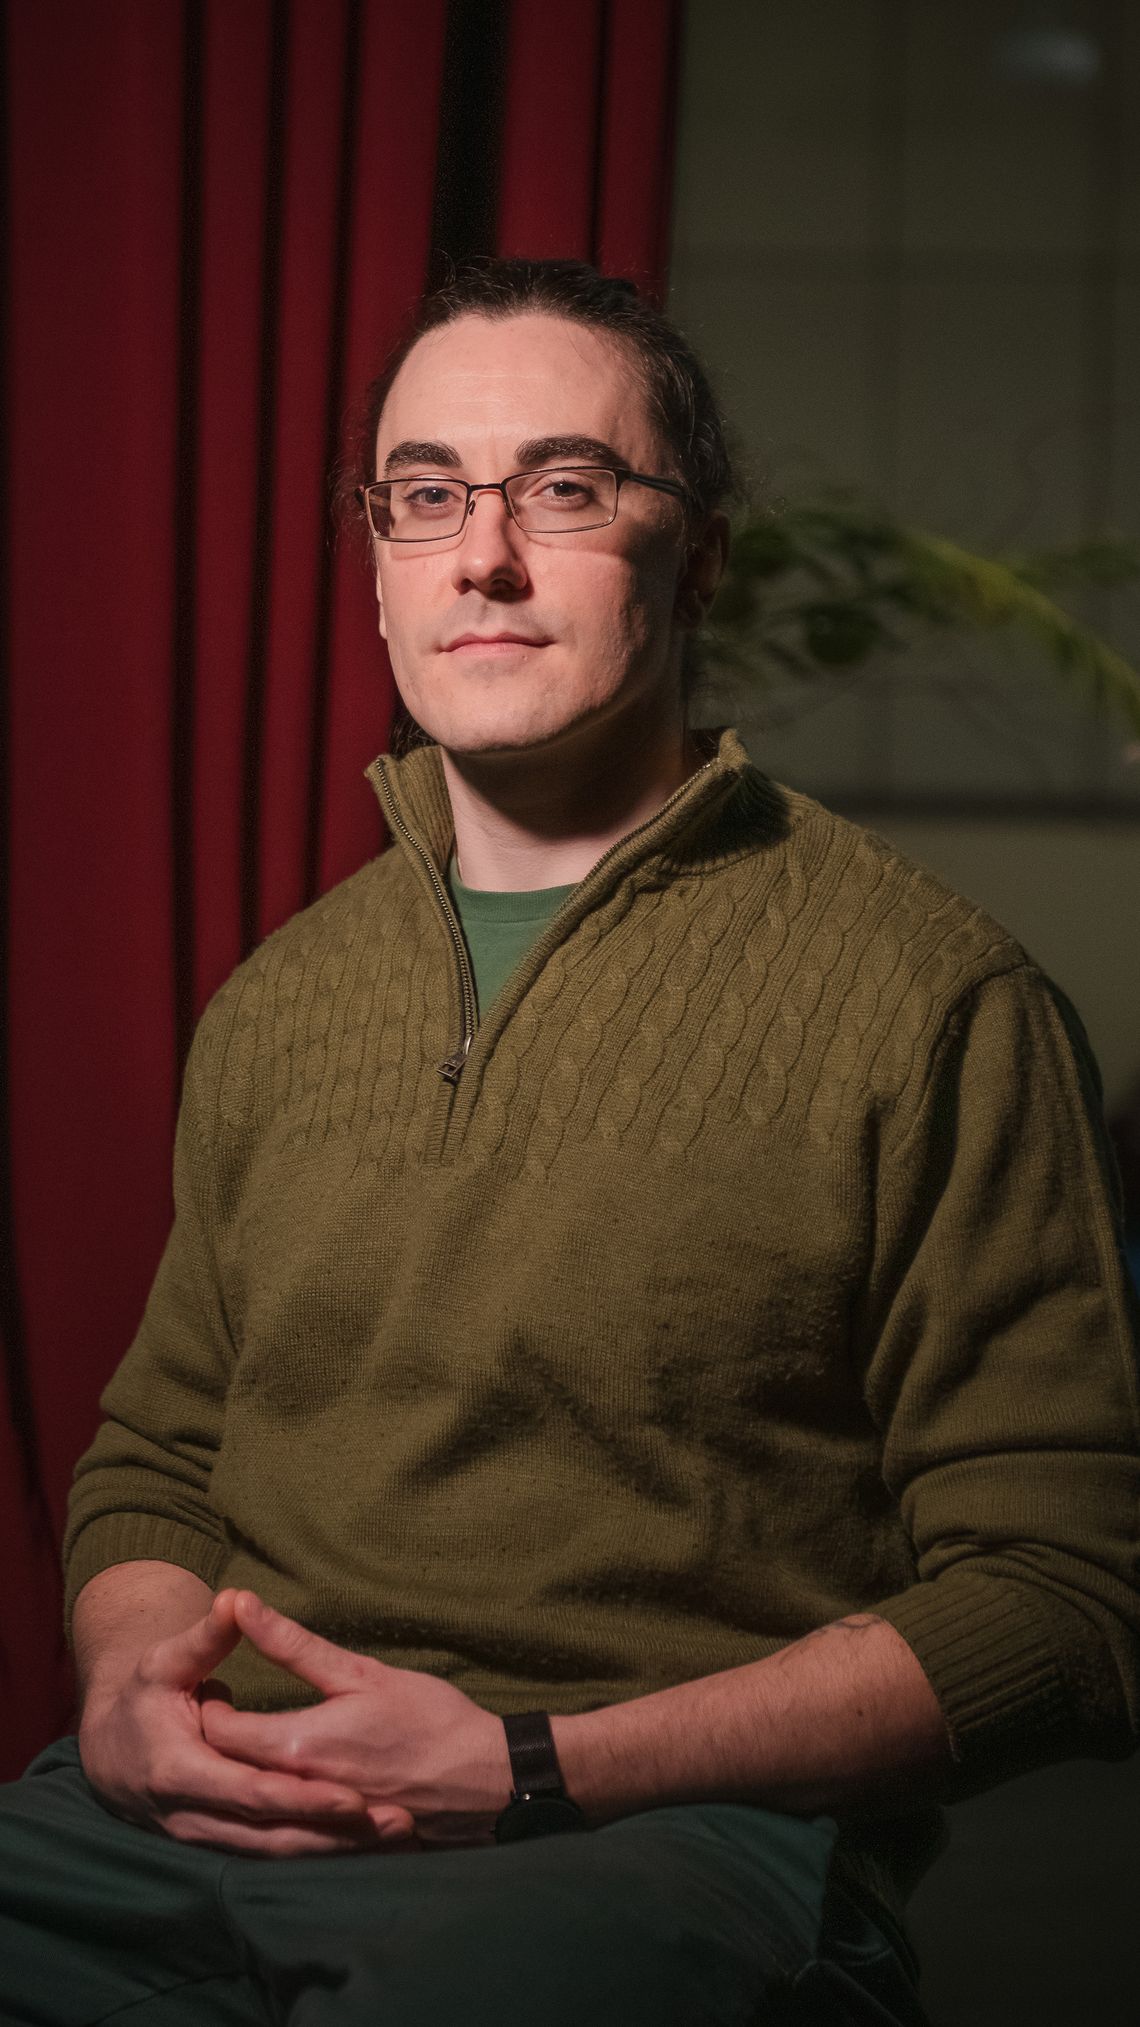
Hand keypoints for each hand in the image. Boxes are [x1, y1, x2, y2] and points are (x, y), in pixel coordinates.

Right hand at [78, 1589, 410, 1854]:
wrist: (108, 1755)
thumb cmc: (142, 1702)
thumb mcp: (166, 1665)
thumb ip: (205, 1638)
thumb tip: (234, 1598)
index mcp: (182, 1774)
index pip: (254, 1795)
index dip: (304, 1798)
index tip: (355, 1796)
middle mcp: (194, 1818)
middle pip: (273, 1836)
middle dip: (335, 1832)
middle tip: (398, 1821)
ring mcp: (205, 1838)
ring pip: (275, 1854)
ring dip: (334, 1848)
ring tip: (397, 1832)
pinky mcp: (218, 1843)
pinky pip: (270, 1854)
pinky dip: (314, 1849)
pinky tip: (364, 1842)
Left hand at [199, 1591, 510, 1848]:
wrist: (485, 1779)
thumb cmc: (428, 1717)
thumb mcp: (361, 1672)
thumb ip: (294, 1644)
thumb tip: (242, 1603)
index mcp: (298, 1746)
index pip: (219, 1734)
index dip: (205, 1707)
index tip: (209, 1686)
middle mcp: (297, 1792)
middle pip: (228, 1771)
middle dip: (213, 1741)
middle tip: (217, 1708)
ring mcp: (314, 1824)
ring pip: (251, 1803)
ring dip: (238, 1774)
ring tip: (241, 1743)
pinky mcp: (333, 1840)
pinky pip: (282, 1826)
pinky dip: (268, 1804)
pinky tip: (275, 1783)